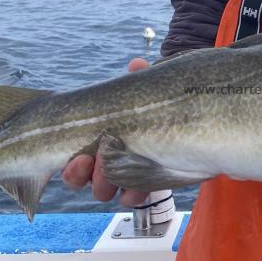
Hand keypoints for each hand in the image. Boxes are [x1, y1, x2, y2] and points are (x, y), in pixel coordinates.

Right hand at [61, 57, 149, 205]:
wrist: (189, 121)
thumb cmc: (159, 104)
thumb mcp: (147, 91)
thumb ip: (139, 80)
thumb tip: (137, 64)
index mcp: (95, 138)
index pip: (72, 160)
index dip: (72, 167)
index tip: (80, 159)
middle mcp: (105, 159)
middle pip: (82, 179)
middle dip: (81, 176)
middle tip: (89, 162)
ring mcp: (124, 173)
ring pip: (103, 190)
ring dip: (103, 185)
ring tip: (113, 174)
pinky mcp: (146, 183)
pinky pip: (131, 196)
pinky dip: (132, 194)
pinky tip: (137, 189)